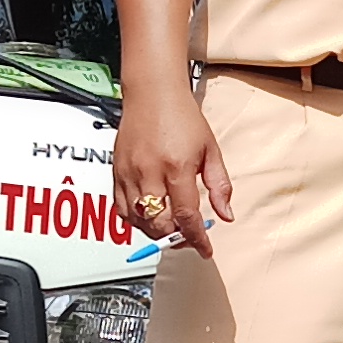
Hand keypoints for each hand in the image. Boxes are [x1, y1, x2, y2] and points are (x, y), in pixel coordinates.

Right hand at [112, 77, 232, 255]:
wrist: (153, 93)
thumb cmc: (182, 117)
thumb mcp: (210, 150)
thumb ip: (219, 185)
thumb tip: (226, 215)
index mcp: (176, 167)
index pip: (186, 215)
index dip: (196, 238)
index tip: (205, 250)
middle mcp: (149, 172)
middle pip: (158, 223)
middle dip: (175, 238)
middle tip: (188, 237)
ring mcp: (129, 172)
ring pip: (137, 220)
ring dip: (155, 232)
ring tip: (170, 228)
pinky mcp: (116, 171)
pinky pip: (121, 208)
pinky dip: (135, 220)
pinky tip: (149, 216)